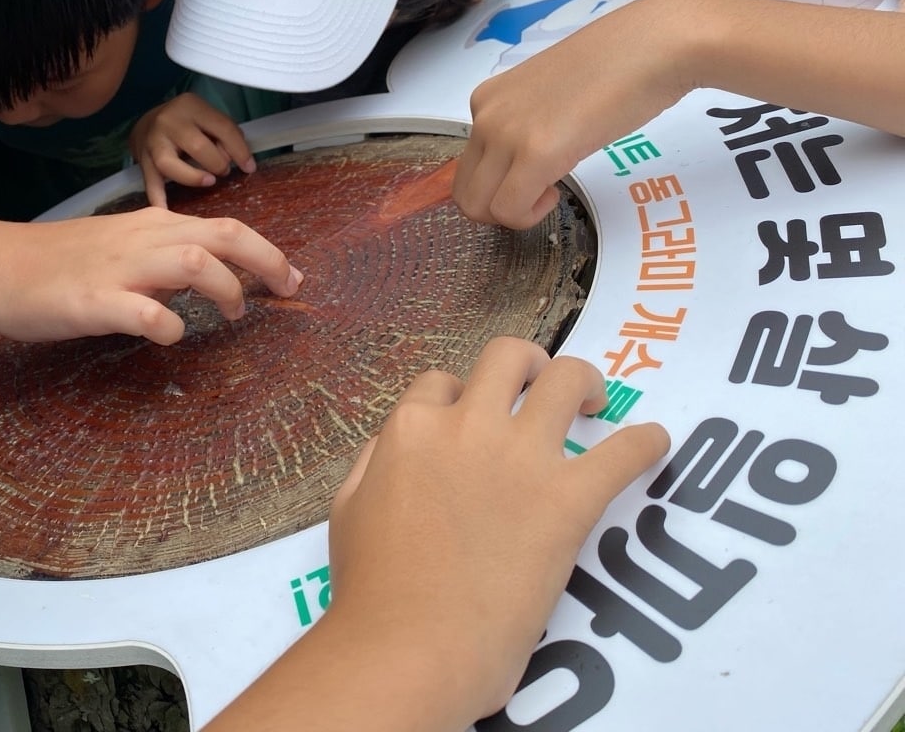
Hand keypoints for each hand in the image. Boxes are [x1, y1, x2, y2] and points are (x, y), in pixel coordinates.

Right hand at [0, 207, 302, 345]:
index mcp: (151, 225)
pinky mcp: (92, 302)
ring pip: (193, 261)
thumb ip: (160, 259)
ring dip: (225, 287)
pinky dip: (169, 324)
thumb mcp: (117, 248)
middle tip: (288, 290)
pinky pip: (145, 311)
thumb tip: (200, 278)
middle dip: (266, 260)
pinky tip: (170, 335)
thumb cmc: (53, 262)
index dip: (265, 251)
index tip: (290, 277)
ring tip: (233, 313)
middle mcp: (142, 239)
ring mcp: (117, 269)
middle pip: (222, 235)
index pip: (222, 228)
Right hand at [128, 93, 256, 208]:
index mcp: (191, 106)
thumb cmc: (186, 123)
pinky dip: (158, 200)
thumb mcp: (206, 117)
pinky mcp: (142, 162)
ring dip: (193, 178)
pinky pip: (151, 184)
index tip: (249, 168)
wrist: (146, 123)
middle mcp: (169, 122)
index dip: (240, 151)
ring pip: (170, 165)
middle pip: (197, 147)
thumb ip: (225, 135)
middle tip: (223, 171)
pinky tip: (167, 213)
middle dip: (217, 163)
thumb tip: (244, 163)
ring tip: (208, 181)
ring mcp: (153, 142)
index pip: (222, 128)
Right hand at [327, 337, 668, 718]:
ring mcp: (521, 458)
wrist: (412, 647)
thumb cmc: (370, 590)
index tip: (472, 421)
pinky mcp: (568, 500)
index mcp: (412, 430)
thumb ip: (374, 463)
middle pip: (509, 357)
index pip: (441, 383)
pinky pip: (624, 452)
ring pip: (567, 379)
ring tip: (594, 404)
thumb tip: (396, 443)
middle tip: (542, 388)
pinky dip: (646, 443)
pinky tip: (654, 444)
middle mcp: (468, 426)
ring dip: (585, 383)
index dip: (459, 398)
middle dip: (530, 364)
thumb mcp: (349, 509)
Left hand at [453, 0, 688, 228]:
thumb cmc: (616, 66)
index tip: (533, 176)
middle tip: (537, 194)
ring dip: (512, 215)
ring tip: (549, 190)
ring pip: (478, 207)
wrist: (652, 45)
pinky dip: (529, 216)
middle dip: (498, 209)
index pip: (468, 166)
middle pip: (464, 193)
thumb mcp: (549, 95)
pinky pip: (509, 210)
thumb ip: (525, 124)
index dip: (498, 185)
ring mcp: (506, 133)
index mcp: (487, 99)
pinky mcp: (536, 152)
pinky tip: (557, 191)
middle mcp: (486, 115)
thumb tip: (521, 160)